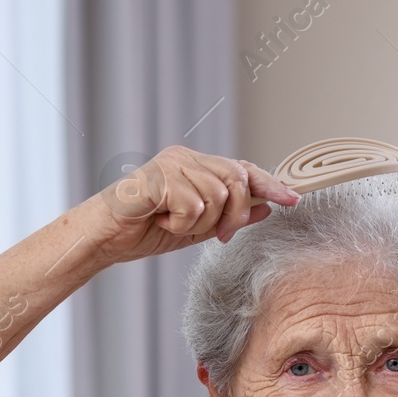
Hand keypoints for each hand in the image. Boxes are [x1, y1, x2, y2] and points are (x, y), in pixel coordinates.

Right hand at [82, 145, 299, 264]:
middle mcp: (185, 157)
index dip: (270, 183)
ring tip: (173, 224)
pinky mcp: (160, 175)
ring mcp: (172, 163)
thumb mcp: (197, 228)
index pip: (242, 168)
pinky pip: (194, 205)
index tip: (293, 199)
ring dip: (201, 223)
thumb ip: (229, 217)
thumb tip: (266, 207)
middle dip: (236, 215)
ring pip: (218, 196)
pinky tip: (160, 220)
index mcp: (195, 165)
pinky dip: (181, 223)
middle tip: (219, 236)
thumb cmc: (144, 231)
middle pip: (238, 180)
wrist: (104, 239)